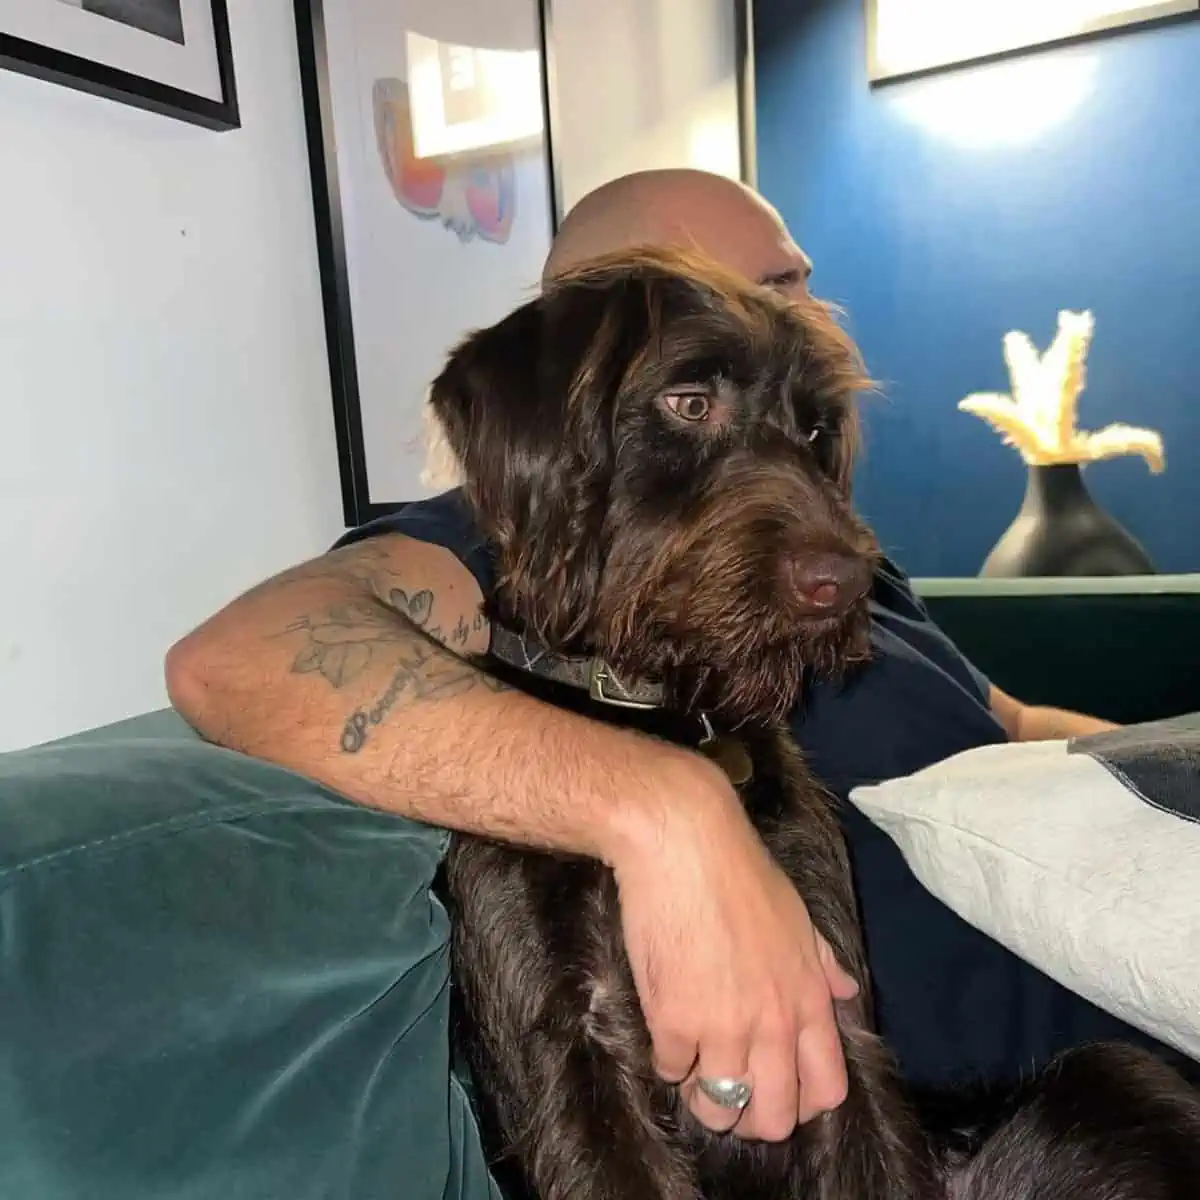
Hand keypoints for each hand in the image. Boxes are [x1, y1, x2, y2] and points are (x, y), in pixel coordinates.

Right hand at [609, 753, 857, 1141]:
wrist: (686, 844)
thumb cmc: (742, 871)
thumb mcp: (798, 916)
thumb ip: (824, 963)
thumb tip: (847, 991)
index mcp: (808, 1000)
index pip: (826, 1091)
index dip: (800, 1104)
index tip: (776, 1089)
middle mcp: (773, 1025)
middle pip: (772, 1118)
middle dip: (749, 1117)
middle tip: (729, 1091)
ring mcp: (723, 1029)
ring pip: (719, 1109)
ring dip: (703, 1097)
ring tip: (693, 1069)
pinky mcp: (674, 1023)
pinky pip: (671, 1071)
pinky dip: (667, 1059)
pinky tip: (666, 1030)